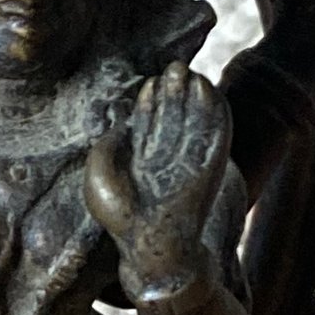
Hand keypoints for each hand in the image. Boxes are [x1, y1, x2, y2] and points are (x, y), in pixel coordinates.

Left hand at [85, 62, 230, 306]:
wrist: (153, 248)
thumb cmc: (121, 218)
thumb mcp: (99, 175)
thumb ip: (105, 146)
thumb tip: (121, 123)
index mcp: (141, 168)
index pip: (148, 129)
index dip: (149, 105)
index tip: (149, 84)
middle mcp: (166, 164)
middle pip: (172, 121)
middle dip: (172, 95)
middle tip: (174, 67)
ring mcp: (189, 165)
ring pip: (193, 123)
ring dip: (192, 98)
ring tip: (189, 72)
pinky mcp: (210, 168)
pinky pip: (215, 133)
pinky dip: (213, 110)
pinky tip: (208, 89)